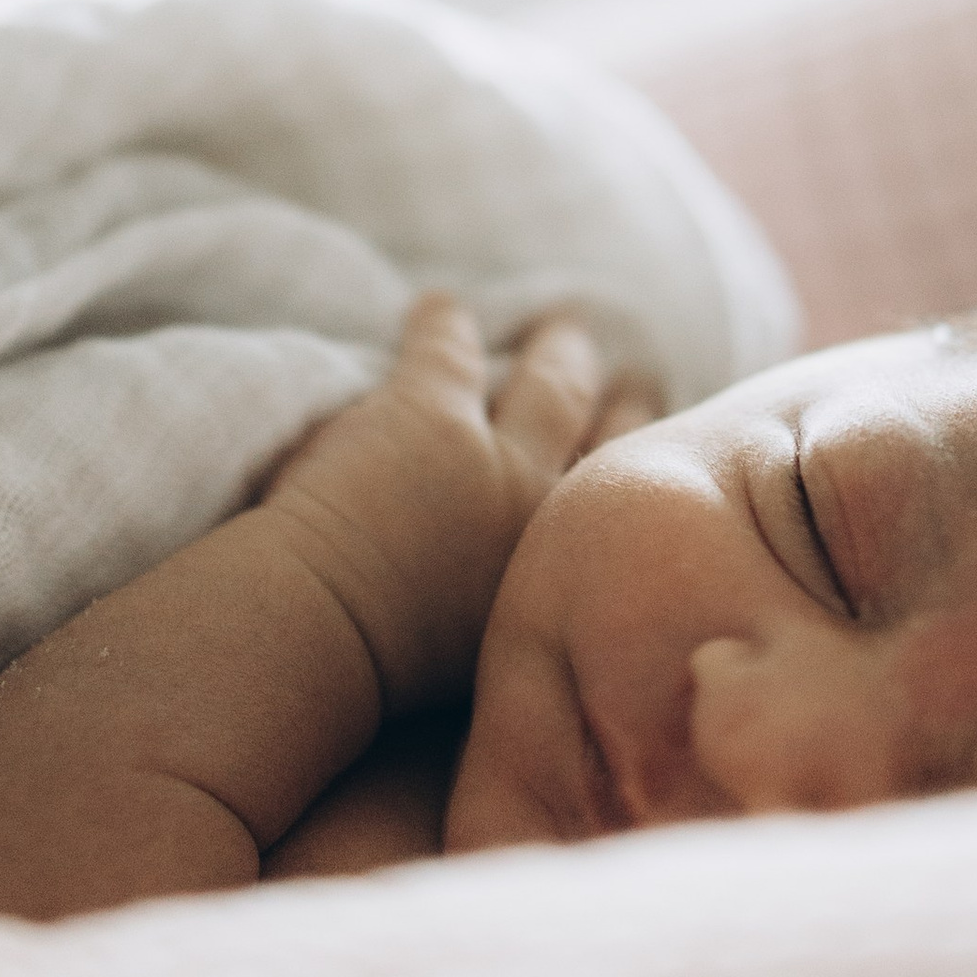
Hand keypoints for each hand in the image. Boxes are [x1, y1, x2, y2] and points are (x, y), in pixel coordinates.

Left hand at [259, 294, 660, 714]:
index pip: (622, 504)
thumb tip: (546, 594)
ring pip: (551, 383)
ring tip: (563, 330)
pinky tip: (440, 306)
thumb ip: (525, 609)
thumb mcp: (495, 656)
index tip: (654, 441)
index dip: (640, 462)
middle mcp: (549, 514)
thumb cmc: (384, 670)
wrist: (322, 638)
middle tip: (638, 376)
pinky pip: (449, 345)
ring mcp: (495, 456)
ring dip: (558, 352)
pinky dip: (443, 322)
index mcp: (563, 575)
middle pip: (613, 436)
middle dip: (629, 400)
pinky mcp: (431, 412)